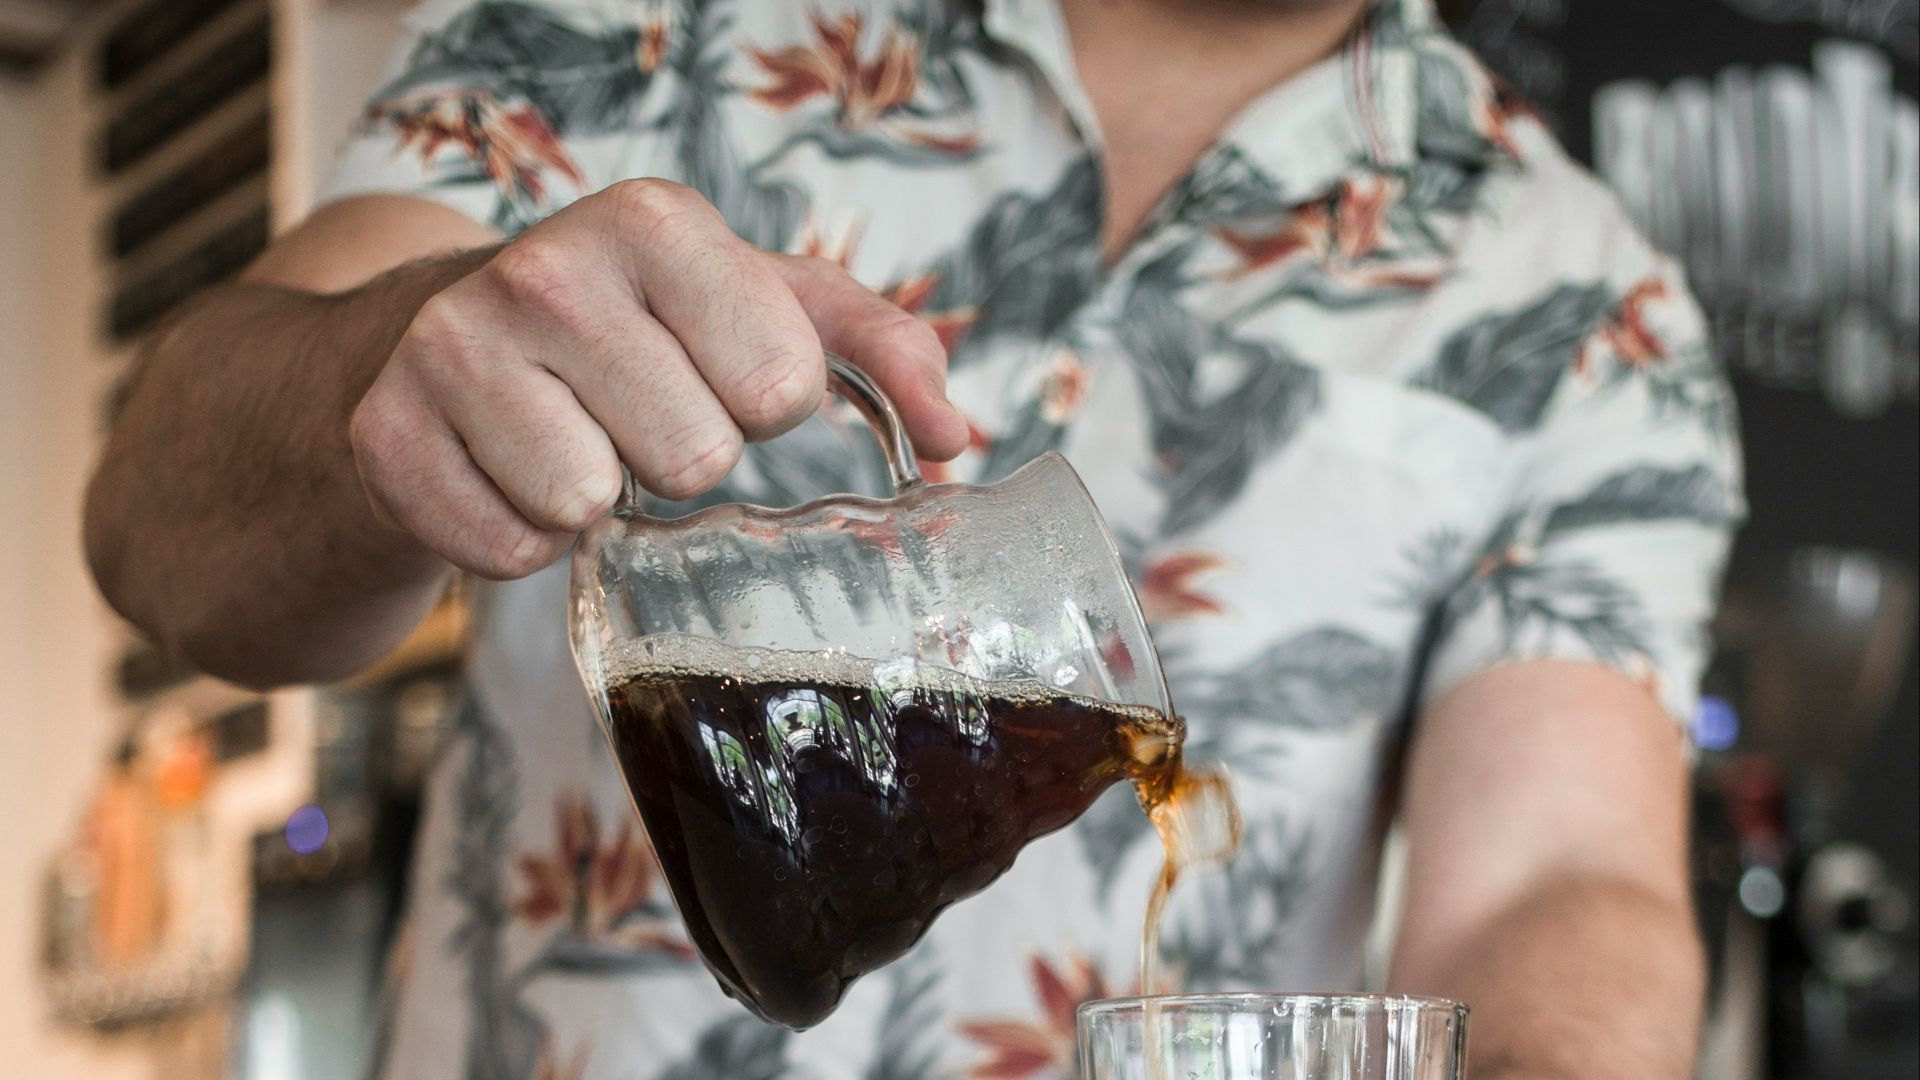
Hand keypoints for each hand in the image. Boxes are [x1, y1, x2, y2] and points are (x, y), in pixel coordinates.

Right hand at [349, 180, 967, 579]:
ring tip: (566, 438)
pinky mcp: (386, 436)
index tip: (712, 372)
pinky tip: (501, 472)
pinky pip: (507, 552)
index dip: (759, 405)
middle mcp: (545, 270)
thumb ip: (878, 347)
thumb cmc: (631, 325)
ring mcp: (451, 349)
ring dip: (596, 502)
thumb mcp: (758, 303)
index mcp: (654, 221)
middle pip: (691, 459)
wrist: (432, 338)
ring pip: (589, 509)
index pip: (777, 385)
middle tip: (632, 413)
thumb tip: (955, 439)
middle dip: (678, 457)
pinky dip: (518, 536)